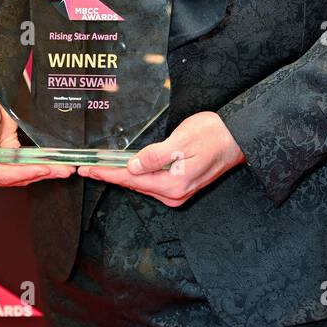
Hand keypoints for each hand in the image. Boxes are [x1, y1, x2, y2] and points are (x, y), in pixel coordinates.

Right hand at [0, 87, 75, 188]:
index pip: (1, 175)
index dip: (23, 173)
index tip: (42, 169)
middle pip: (15, 177)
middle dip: (39, 173)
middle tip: (62, 171)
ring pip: (23, 173)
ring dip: (44, 171)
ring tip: (63, 169)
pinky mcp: (7, 157)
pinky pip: (25, 164)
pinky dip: (39, 164)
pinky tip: (54, 165)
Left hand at [77, 111, 244, 206]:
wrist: (239, 136)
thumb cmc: (214, 133)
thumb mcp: (182, 140)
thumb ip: (155, 156)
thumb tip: (132, 167)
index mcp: (173, 183)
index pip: (131, 179)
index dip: (107, 174)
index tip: (88, 170)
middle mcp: (175, 193)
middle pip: (134, 185)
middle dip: (110, 176)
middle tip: (87, 169)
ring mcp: (180, 192)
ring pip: (143, 185)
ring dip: (123, 177)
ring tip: (101, 169)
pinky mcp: (183, 186)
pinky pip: (154, 183)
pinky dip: (138, 177)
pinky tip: (128, 170)